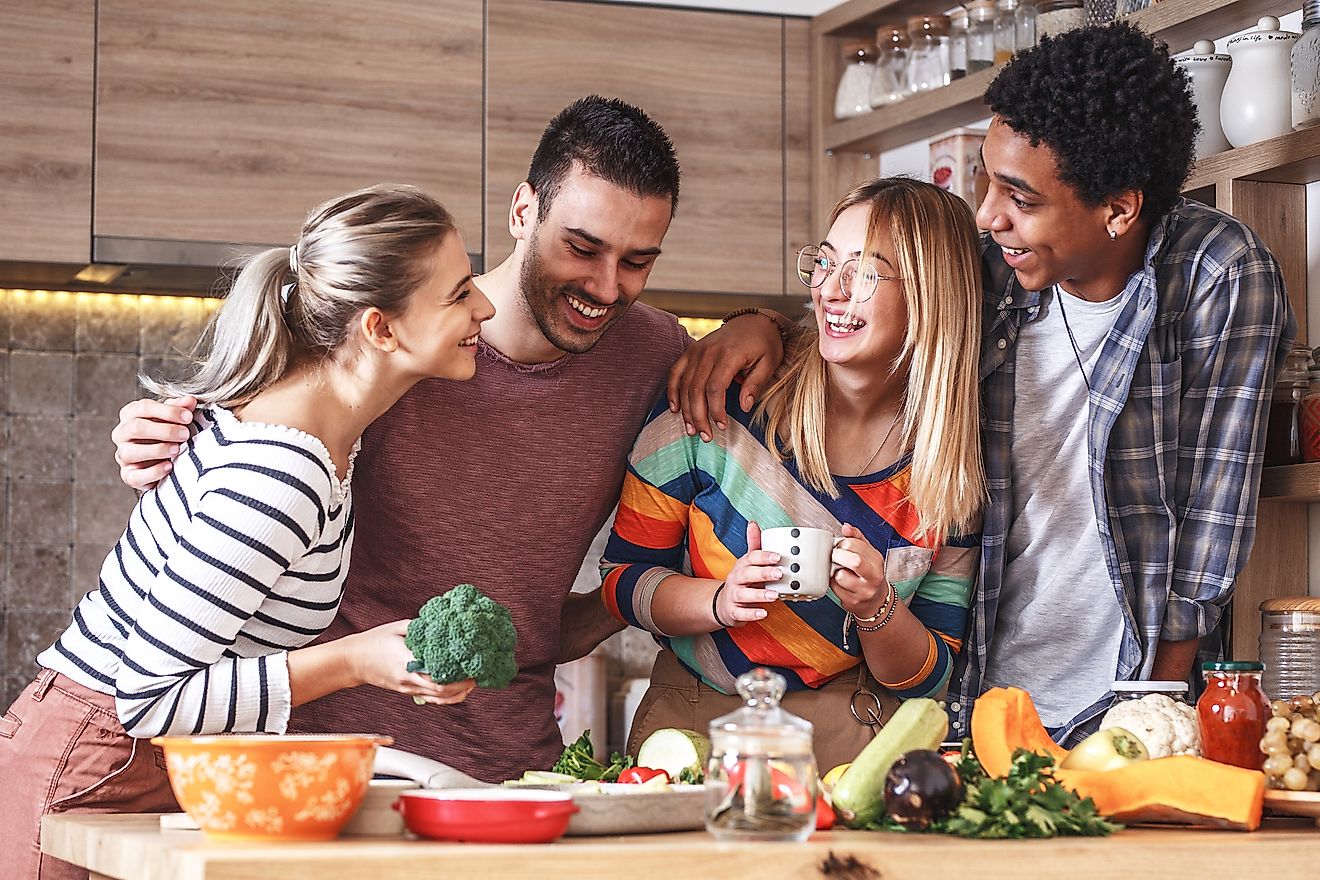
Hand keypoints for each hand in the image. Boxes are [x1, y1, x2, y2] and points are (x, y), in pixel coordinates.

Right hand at [112, 396, 196, 490]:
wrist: (163, 461)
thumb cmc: (167, 434)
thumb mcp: (174, 418)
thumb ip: (180, 409)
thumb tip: (189, 400)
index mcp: (131, 415)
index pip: (143, 407)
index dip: (168, 411)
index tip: (188, 417)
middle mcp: (122, 434)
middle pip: (136, 428)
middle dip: (164, 431)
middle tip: (185, 434)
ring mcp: (123, 455)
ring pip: (131, 452)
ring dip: (157, 450)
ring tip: (177, 450)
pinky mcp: (128, 475)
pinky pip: (135, 476)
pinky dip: (153, 472)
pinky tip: (169, 467)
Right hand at [341, 621, 475, 705]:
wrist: (352, 660)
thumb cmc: (375, 641)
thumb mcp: (399, 627)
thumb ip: (423, 629)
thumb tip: (445, 625)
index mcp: (407, 662)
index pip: (438, 676)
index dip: (458, 676)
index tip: (472, 667)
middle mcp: (408, 679)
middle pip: (441, 691)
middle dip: (462, 685)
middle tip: (477, 675)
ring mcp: (407, 688)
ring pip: (437, 699)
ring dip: (456, 694)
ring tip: (470, 683)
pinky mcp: (406, 691)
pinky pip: (429, 698)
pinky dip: (445, 697)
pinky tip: (455, 690)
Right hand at [666, 311, 786, 441]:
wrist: (754, 321)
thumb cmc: (764, 344)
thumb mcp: (769, 363)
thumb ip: (755, 384)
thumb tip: (745, 407)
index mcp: (729, 354)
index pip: (715, 388)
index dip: (716, 410)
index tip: (722, 427)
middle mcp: (709, 351)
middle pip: (696, 390)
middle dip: (699, 416)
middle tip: (706, 436)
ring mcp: (697, 350)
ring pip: (684, 385)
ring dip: (686, 410)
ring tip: (692, 429)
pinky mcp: (691, 351)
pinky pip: (675, 372)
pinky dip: (672, 391)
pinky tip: (675, 409)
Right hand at [716, 521, 780, 627]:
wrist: (723, 603)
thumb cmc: (742, 581)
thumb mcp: (747, 563)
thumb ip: (754, 545)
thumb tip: (753, 523)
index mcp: (742, 565)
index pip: (751, 557)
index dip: (764, 556)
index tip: (778, 556)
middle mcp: (736, 579)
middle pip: (747, 574)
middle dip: (763, 573)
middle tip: (780, 573)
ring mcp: (733, 596)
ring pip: (744, 594)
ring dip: (759, 594)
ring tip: (774, 595)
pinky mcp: (733, 612)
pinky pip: (741, 613)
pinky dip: (751, 614)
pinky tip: (763, 613)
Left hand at [830, 523, 889, 617]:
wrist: (876, 602)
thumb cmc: (870, 575)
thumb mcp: (868, 554)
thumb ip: (857, 538)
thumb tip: (846, 527)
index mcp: (876, 560)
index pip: (855, 544)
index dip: (842, 543)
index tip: (840, 546)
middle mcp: (873, 576)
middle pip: (854, 560)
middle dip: (839, 556)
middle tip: (835, 557)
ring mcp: (864, 591)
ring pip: (841, 576)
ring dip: (834, 572)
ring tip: (839, 572)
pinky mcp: (853, 602)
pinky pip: (835, 589)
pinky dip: (833, 585)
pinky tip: (840, 584)